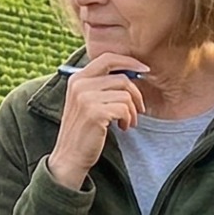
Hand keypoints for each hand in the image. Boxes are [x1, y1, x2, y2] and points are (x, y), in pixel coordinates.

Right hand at [45, 54, 146, 188]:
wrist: (69, 156)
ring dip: (132, 111)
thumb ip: (101, 85)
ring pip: (126, 95)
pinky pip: (124, 108)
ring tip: (127, 122)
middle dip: (136, 93)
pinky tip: (122, 127)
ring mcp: (86, 98)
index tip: (144, 69)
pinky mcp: (95, 112)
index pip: (107, 58)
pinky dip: (128, 119)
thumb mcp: (86, 101)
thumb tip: (131, 72)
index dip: (129, 61)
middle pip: (122, 78)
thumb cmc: (83, 129)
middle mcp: (79, 84)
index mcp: (77, 78)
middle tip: (140, 108)